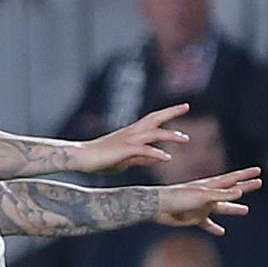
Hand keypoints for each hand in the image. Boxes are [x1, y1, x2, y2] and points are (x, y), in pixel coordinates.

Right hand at [69, 104, 191, 173]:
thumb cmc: (100, 159)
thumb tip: (157, 158)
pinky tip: (167, 158)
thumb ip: (142, 158)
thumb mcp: (125, 159)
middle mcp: (131, 132)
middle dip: (170, 112)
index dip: (166, 113)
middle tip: (186, 106)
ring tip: (185, 139)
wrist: (81, 157)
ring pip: (153, 133)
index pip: (152, 119)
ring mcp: (128, 140)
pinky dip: (157, 153)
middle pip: (154, 118)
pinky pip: (144, 150)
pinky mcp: (124, 150)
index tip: (182, 107)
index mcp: (131, 133)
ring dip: (170, 135)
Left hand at [155, 166, 261, 234]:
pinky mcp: (194, 218)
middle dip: (244, 188)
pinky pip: (207, 224)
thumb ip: (220, 195)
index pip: (232, 179)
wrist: (158, 207)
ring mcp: (202, 206)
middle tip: (258, 184)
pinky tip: (222, 232)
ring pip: (222, 208)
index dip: (245, 176)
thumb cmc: (178, 197)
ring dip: (233, 209)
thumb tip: (240, 193)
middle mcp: (208, 195)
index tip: (258, 172)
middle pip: (231, 191)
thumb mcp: (202, 195)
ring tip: (246, 210)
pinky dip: (214, 228)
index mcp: (210, 186)